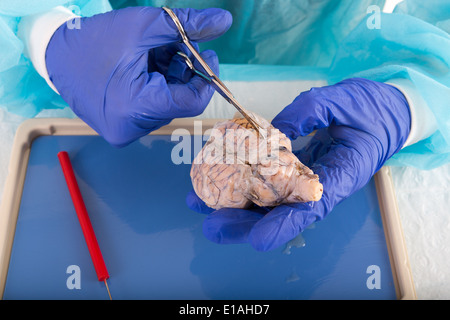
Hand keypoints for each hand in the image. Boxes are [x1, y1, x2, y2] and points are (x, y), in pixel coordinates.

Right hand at [46, 7, 231, 146]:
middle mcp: (130, 128)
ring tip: (155, 54)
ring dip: (171, 78)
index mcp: (133, 106)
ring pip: (168, 105)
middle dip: (185, 73)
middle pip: (179, 102)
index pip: (190, 102)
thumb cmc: (95, 40)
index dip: (205, 79)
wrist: (55, 56)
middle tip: (177, 47)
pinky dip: (158, 87)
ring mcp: (125, 131)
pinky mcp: (122, 129)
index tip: (208, 55)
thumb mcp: (144, 26)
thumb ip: (187, 25)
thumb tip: (224, 21)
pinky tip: (147, 68)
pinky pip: (153, 109)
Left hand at [187, 78, 410, 250]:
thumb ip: (307, 112)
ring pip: (269, 200)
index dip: (283, 226)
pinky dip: (242, 183)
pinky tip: (216, 180)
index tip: (258, 239)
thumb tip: (270, 130)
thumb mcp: (343, 101)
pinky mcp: (294, 170)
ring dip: (235, 206)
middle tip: (212, 226)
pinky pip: (268, 182)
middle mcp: (320, 185)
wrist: (383, 113)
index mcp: (341, 176)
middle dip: (246, 223)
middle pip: (281, 213)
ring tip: (199, 203)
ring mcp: (305, 179)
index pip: (310, 208)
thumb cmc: (370, 109)